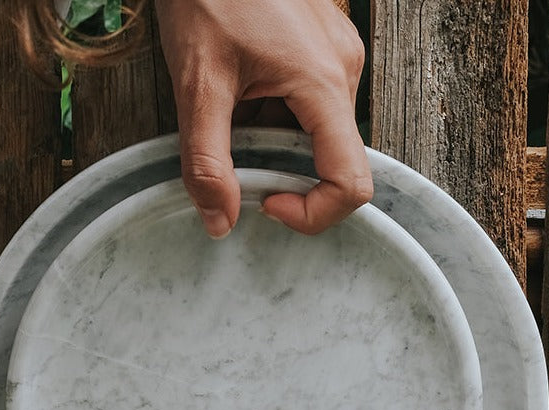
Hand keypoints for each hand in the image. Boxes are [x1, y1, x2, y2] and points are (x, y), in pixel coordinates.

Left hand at [155, 0, 372, 235]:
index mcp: (323, 82)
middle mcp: (342, 71)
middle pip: (330, 161)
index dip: (313, 212)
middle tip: (233, 155)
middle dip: (281, 172)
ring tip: (229, 110)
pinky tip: (238, 91)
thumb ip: (207, 162)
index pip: (351, 183)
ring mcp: (336, 57)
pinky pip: (307, 106)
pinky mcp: (321, 49)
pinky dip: (271, 117)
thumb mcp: (198, 83)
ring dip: (271, 143)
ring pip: (315, 135)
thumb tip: (220, 222)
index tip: (266, 202)